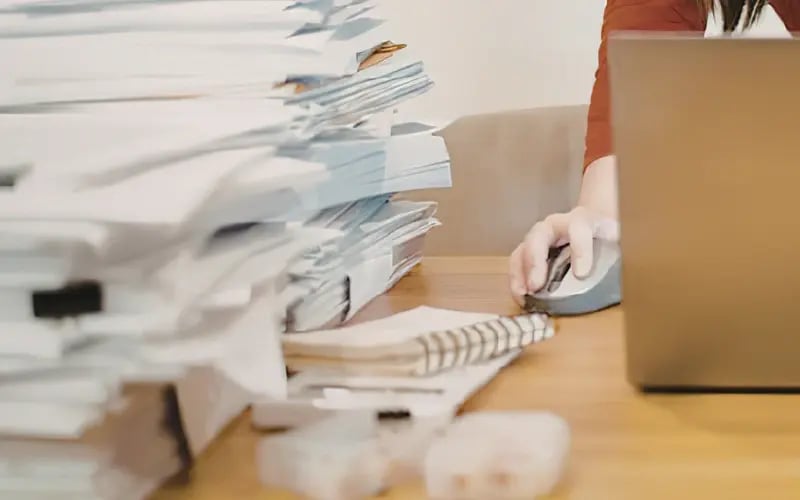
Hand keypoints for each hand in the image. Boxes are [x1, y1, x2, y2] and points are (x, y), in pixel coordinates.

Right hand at [509, 155, 619, 305]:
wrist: (597, 221)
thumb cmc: (609, 235)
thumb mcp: (622, 238)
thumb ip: (625, 252)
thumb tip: (639, 273)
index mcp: (585, 220)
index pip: (580, 228)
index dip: (580, 249)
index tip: (582, 273)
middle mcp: (558, 224)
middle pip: (540, 234)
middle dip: (536, 260)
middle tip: (537, 284)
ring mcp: (542, 235)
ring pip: (524, 247)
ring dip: (520, 271)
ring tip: (523, 293)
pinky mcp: (532, 249)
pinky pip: (518, 260)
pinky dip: (516, 277)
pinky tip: (520, 295)